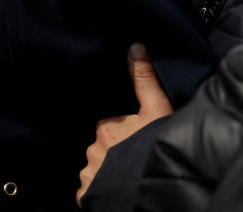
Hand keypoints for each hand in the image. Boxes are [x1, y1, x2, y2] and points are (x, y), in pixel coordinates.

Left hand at [76, 43, 173, 206]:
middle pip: (103, 147)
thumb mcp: (157, 109)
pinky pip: (88, 190)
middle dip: (114, 152)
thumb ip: (145, 79)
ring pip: (95, 168)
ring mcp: (88, 174)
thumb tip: (135, 46)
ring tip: (126, 176)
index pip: (112, 126)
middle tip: (134, 158)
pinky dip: (97, 190)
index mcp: (106, 127)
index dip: (125, 131)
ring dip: (106, 171)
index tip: (137, 139)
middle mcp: (92, 150)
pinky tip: (114, 189)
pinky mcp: (86, 195)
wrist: (151, 187)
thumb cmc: (154, 146)